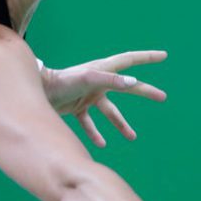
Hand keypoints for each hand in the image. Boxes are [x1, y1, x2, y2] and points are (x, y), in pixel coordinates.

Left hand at [41, 50, 167, 146]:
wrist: (37, 92)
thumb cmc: (62, 83)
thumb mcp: (87, 80)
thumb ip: (110, 80)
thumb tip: (134, 82)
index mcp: (103, 70)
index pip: (129, 60)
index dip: (147, 57)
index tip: (163, 56)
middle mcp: (98, 82)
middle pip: (127, 88)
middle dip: (145, 92)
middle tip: (163, 97)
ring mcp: (88, 95)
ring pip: (110, 111)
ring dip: (120, 124)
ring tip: (132, 137)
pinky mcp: (77, 107)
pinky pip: (89, 123)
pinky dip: (95, 133)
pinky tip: (101, 144)